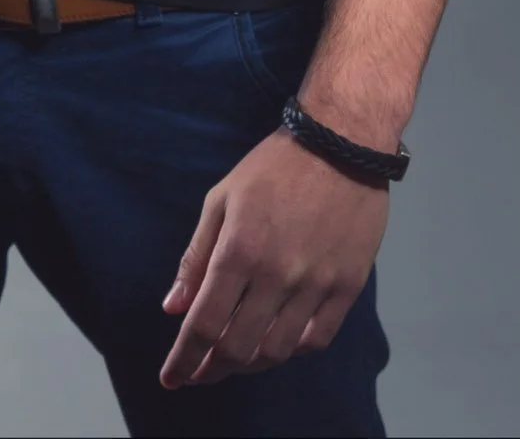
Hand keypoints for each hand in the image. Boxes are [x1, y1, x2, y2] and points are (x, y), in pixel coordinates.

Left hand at [159, 126, 388, 388]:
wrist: (341, 142)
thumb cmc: (274, 165)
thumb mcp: (222, 198)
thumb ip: (196, 256)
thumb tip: (173, 308)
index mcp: (239, 249)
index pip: (203, 324)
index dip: (183, 359)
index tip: (171, 378)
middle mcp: (276, 273)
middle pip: (238, 348)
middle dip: (212, 370)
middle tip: (200, 373)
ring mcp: (315, 282)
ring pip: (277, 350)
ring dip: (250, 364)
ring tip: (236, 360)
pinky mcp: (347, 285)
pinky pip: (317, 338)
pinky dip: (293, 350)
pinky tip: (278, 343)